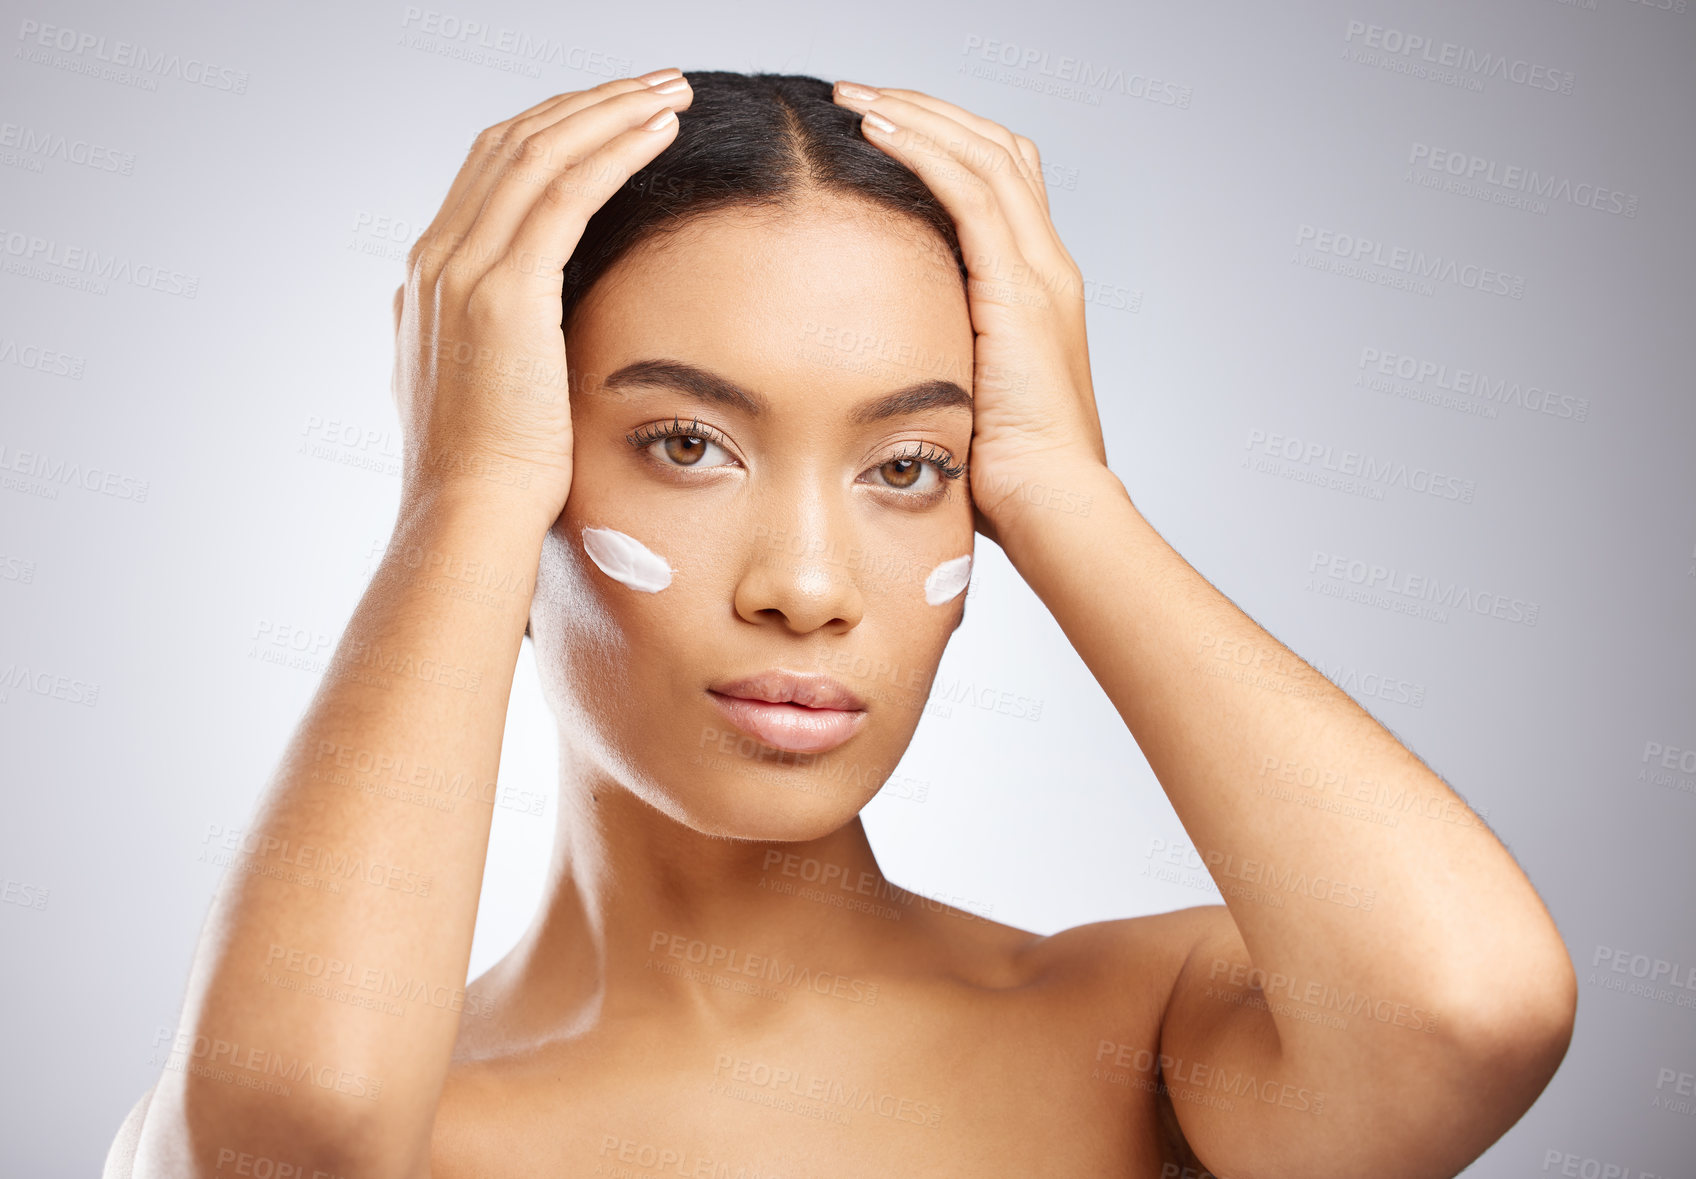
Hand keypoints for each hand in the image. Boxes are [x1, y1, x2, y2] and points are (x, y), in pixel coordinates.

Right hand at [390, 71, 693, 529]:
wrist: (469, 520)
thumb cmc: (492, 480)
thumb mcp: (473, 396)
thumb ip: (476, 347)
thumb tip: (498, 335)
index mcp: (430, 279)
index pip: (491, 171)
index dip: (557, 132)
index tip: (616, 119)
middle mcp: (438, 260)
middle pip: (513, 143)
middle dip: (589, 105)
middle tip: (656, 86)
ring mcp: (466, 270)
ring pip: (541, 152)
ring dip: (612, 111)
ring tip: (673, 92)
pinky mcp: (506, 291)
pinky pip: (567, 191)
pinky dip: (616, 150)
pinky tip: (663, 132)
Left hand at [829, 82, 1109, 546]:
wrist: (1050, 507)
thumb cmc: (1005, 477)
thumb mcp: (964, 400)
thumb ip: (935, 363)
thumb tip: (875, 366)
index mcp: (1038, 291)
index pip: (1002, 182)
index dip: (944, 145)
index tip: (878, 132)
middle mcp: (1048, 268)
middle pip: (998, 150)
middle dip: (926, 114)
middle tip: (858, 97)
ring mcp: (1040, 275)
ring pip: (984, 155)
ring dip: (916, 117)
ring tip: (854, 99)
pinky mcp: (1019, 291)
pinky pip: (971, 193)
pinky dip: (923, 152)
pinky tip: (874, 131)